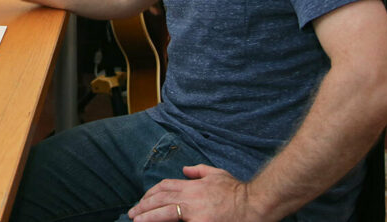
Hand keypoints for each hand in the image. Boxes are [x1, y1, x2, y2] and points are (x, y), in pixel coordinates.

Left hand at [128, 165, 260, 221]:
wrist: (254, 204)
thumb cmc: (237, 191)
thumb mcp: (217, 174)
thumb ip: (199, 171)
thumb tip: (185, 169)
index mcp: (192, 186)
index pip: (165, 187)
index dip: (151, 193)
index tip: (142, 200)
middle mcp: (190, 197)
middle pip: (160, 199)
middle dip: (144, 206)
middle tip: (132, 213)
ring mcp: (194, 212)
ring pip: (164, 212)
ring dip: (148, 216)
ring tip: (136, 220)